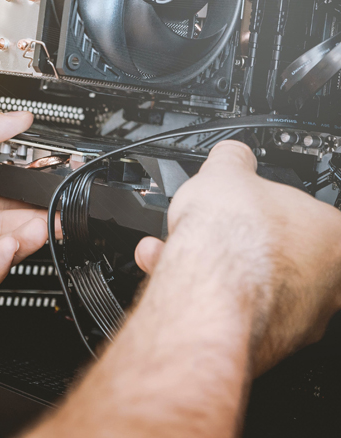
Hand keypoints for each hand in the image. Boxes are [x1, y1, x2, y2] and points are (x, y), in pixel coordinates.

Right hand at [135, 141, 340, 372]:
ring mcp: (299, 317)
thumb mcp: (226, 171)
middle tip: (208, 226)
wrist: (207, 289)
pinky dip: (203, 289)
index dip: (267, 205)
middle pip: (276, 250)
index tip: (246, 204)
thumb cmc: (233, 237)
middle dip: (233, 237)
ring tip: (173, 248)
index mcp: (333, 234)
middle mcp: (328, 281)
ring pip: (250, 281)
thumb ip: (234, 160)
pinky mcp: (265, 341)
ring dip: (211, 262)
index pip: (305, 213)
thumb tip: (232, 154)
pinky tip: (171, 272)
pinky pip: (231, 307)